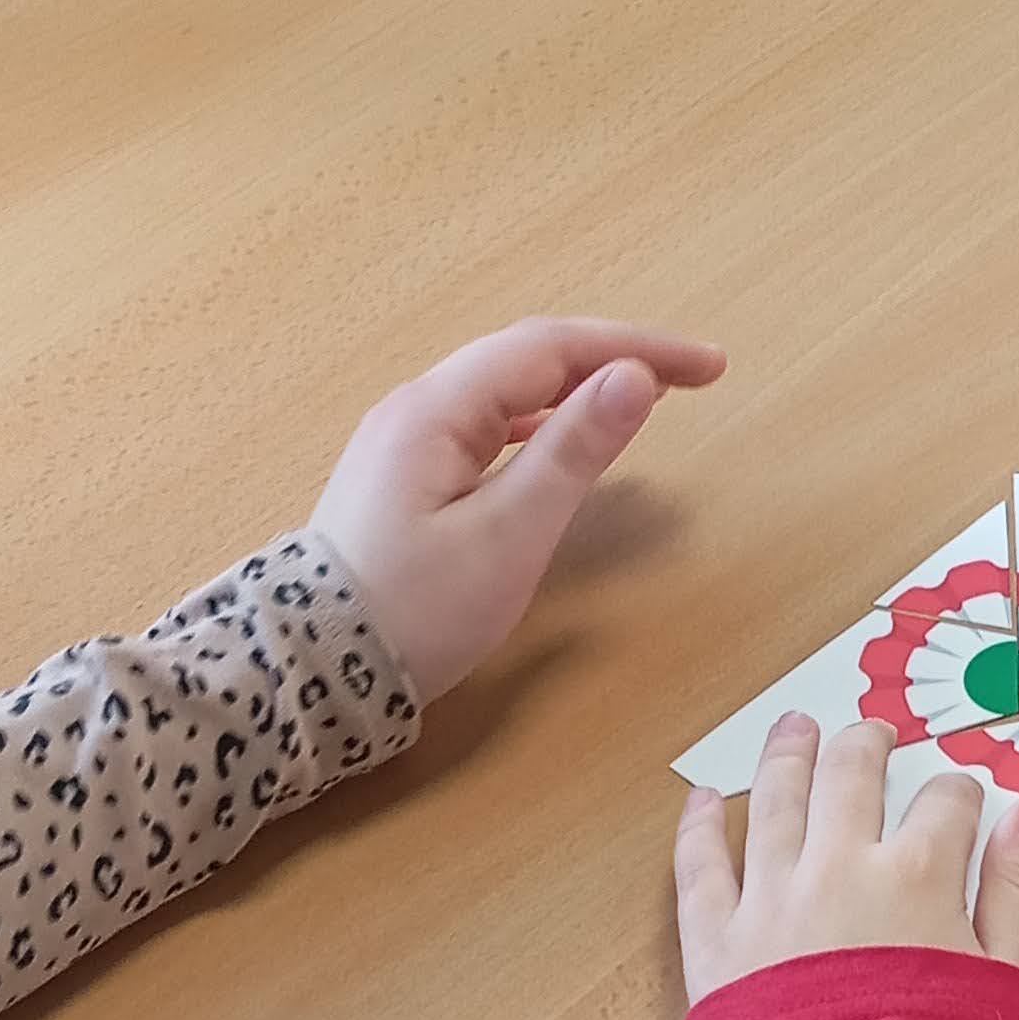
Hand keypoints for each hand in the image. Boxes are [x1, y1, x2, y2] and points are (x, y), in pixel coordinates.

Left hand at [312, 316, 724, 706]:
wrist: (310, 673)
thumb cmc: (412, 612)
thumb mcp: (506, 537)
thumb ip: (572, 454)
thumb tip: (633, 379)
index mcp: (437, 411)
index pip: (552, 347)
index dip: (636, 346)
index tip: (708, 367)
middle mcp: (416, 409)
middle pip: (528, 357)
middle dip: (613, 357)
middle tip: (692, 376)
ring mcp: (404, 442)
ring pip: (506, 389)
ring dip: (578, 384)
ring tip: (641, 396)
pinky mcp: (403, 478)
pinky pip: (485, 424)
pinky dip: (542, 419)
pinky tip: (562, 436)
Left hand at [675, 716, 1018, 998]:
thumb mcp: (1015, 985)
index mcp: (920, 876)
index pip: (945, 804)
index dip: (958, 793)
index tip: (962, 796)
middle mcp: (839, 870)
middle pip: (850, 778)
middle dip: (867, 746)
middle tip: (872, 733)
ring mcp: (769, 903)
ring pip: (772, 801)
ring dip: (786, 756)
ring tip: (794, 728)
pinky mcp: (715, 948)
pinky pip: (699, 867)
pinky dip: (698, 825)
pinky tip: (701, 799)